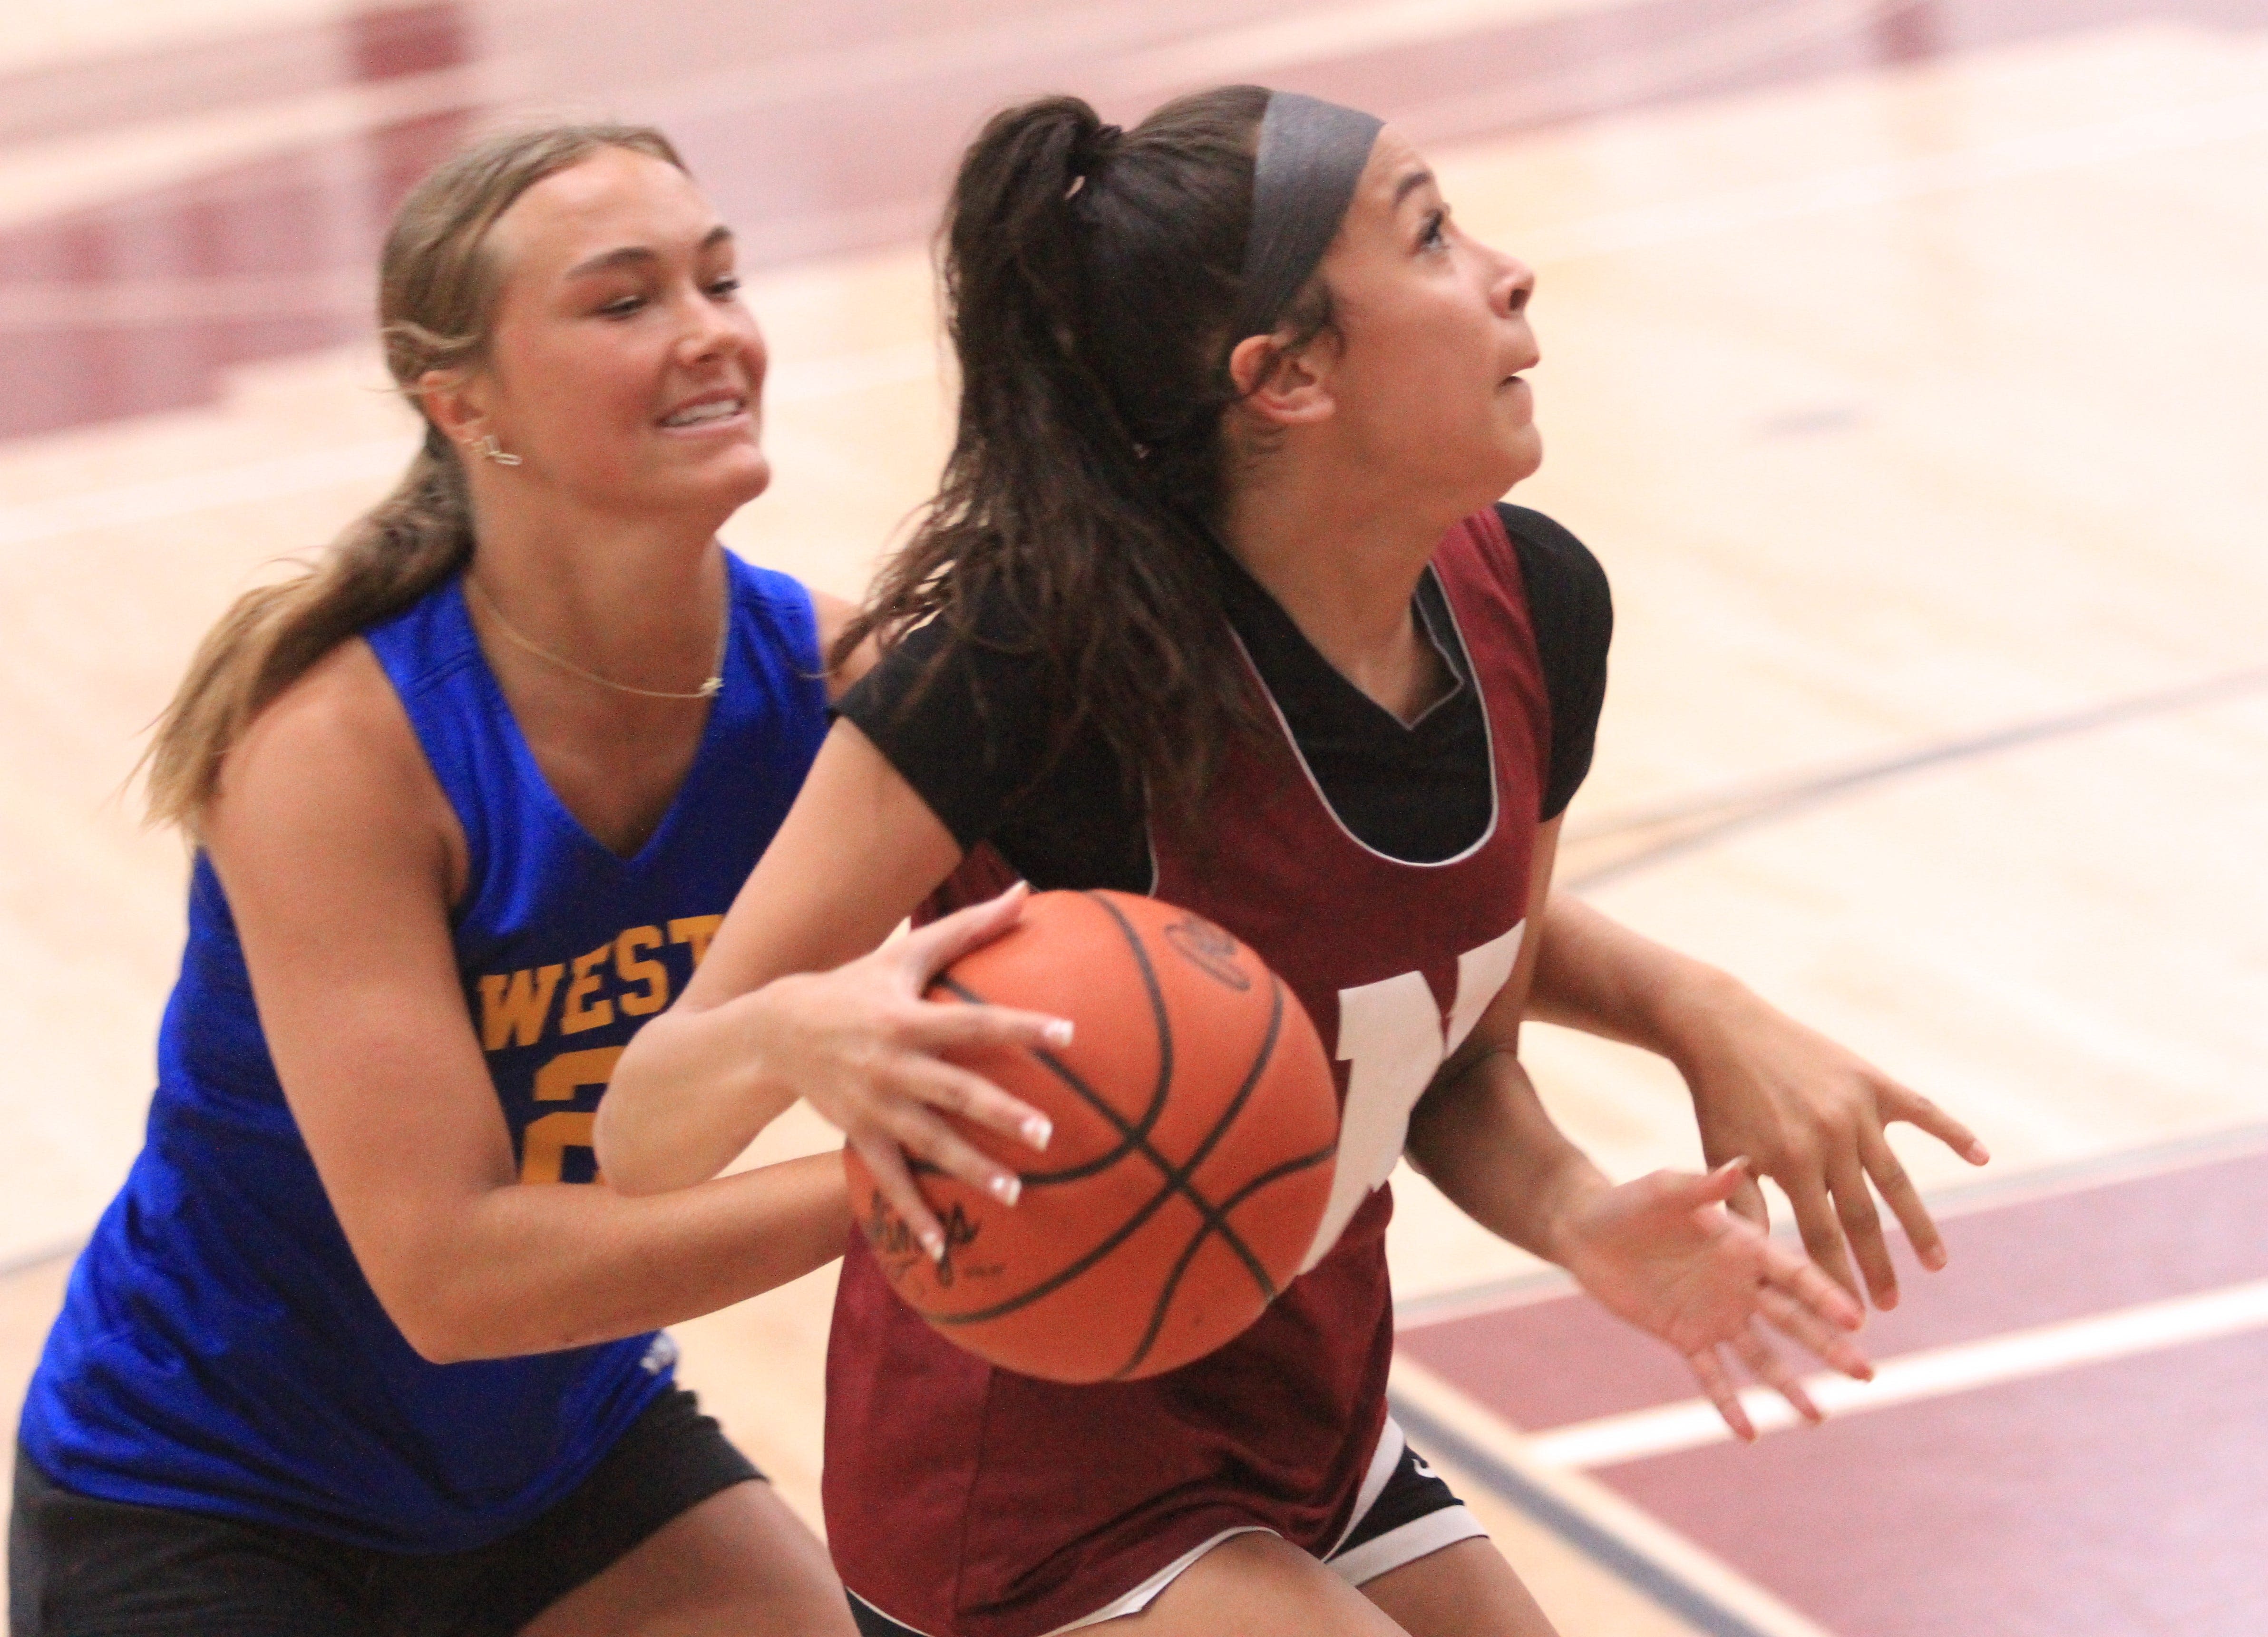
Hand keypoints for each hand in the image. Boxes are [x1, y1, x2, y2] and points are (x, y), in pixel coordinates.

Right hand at [741, 884, 1067, 1260]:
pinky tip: (944, 1248)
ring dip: (969, 1170)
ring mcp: (874, 1106)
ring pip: (928, 1143)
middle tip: (1047, 1134)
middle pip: (955, 1091)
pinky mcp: (859, 1135)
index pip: (975, 1022)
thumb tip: (1023, 890)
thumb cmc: (855, 984)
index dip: (1021, 1026)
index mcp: (907, 1018)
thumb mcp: (905, 952)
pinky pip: (890, 1179)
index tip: (1069, 1034)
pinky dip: (914, 1214)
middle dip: (999, 1113)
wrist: (776, 1030)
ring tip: (1014, 1194)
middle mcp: (892, 1065)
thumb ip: (969, 927)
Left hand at [1555, 1160, 1872, 1439]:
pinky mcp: (1684, 1336)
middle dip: (1829, 1346)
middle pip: (1792, 1320)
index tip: (1857, 1318)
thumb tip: (1740, 1165)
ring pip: (1760, 1356)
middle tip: (1865, 1373)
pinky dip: (1729, 1404)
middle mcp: (1739, 1284)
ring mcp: (1715, 1314)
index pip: (1794, 1274)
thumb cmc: (1629, 1200)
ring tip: (1818, 1416)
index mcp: (1744, 1245)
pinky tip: (1750, 1433)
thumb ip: (1703, 1186)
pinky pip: (1711, 1376)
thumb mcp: (1665, 1190)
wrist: (1586, 1229)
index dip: (1825, 1295)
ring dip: (1789, 1386)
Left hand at [1672, 986, 1987, 1309]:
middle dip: (1878, 1265)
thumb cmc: (1718, 1101)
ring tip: (1936, 1264)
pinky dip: (1954, 1133)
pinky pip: (1922, 1112)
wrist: (1724, 1030)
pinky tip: (1981, 1157)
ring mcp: (1856, 1109)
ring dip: (1919, 1225)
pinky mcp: (1871, 1080)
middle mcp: (1830, 1139)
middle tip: (1891, 1304)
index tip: (1851, 1314)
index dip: (1837, 1277)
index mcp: (1792, 1162)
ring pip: (1897, 1179)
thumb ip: (1743, 1210)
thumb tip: (1761, 1266)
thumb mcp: (1723, 1157)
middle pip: (1862, 1216)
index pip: (1821, 1235)